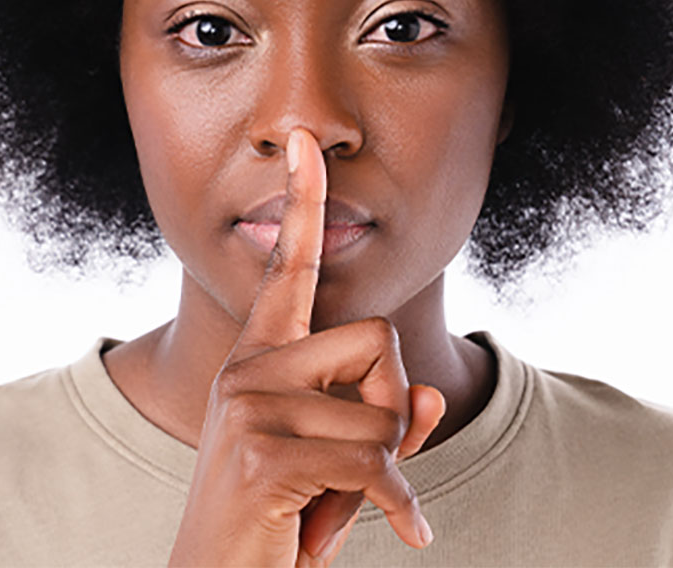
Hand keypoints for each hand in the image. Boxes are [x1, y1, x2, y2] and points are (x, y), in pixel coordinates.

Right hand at [167, 129, 446, 566]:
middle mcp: (248, 368)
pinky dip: (399, 505)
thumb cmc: (281, 523)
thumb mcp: (343, 464)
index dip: (303, 203)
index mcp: (260, 359)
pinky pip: (376, 461)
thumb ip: (383, 423)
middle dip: (389, 410)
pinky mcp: (264, 451)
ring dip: (385, 473)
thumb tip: (424, 394)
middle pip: (374, 341)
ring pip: (382, 410)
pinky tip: (395, 531)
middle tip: (353, 471)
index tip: (306, 143)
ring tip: (333, 505)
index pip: (286, 267)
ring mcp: (250, 406)